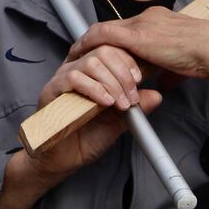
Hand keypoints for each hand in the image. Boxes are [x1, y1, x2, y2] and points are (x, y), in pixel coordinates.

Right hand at [33, 45, 162, 176]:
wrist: (65, 158)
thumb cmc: (87, 136)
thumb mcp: (120, 120)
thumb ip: (136, 107)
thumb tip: (156, 95)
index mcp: (92, 71)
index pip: (112, 49)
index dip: (128, 61)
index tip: (139, 79)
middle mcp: (77, 68)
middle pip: (103, 50)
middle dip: (123, 73)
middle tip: (132, 96)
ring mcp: (63, 77)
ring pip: (91, 62)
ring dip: (112, 83)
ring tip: (120, 103)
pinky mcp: (52, 90)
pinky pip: (74, 78)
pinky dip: (94, 89)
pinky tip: (105, 102)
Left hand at [70, 8, 208, 91]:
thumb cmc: (206, 57)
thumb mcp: (183, 65)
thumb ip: (169, 72)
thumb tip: (163, 85)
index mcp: (161, 20)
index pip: (129, 27)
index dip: (114, 39)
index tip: (104, 49)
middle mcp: (148, 16)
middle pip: (114, 26)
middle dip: (96, 39)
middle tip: (81, 50)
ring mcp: (142, 24)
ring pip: (105, 29)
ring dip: (88, 41)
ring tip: (75, 52)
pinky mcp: (137, 35)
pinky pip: (104, 36)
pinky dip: (89, 44)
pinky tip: (78, 52)